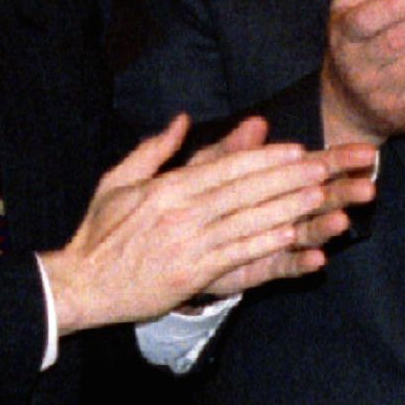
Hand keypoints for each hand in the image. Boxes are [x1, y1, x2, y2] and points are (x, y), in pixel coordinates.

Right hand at [40, 114, 347, 333]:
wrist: (79, 285)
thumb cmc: (99, 234)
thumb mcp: (119, 181)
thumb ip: (154, 150)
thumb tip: (180, 120)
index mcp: (167, 187)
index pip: (225, 167)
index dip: (264, 158)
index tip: (296, 149)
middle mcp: (181, 211)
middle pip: (244, 189)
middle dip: (288, 176)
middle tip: (325, 165)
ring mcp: (188, 242)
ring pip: (247, 220)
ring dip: (286, 206)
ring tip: (320, 194)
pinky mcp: (191, 273)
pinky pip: (235, 253)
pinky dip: (264, 242)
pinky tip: (290, 234)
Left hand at [188, 119, 379, 297]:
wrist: (177, 242)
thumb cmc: (199, 198)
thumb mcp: (211, 169)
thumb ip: (234, 150)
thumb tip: (256, 123)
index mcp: (277, 181)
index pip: (315, 166)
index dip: (340, 159)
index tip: (367, 152)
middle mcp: (284, 210)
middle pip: (321, 198)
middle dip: (345, 192)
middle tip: (369, 187)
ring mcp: (276, 241)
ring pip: (308, 232)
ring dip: (326, 227)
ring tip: (342, 220)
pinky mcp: (262, 267)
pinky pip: (285, 266)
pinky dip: (301, 263)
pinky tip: (317, 260)